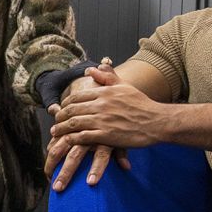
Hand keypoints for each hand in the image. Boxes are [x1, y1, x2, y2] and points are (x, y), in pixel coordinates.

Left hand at [45, 62, 132, 191]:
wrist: (157, 121)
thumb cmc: (142, 104)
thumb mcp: (125, 86)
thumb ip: (107, 77)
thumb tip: (92, 69)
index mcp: (104, 92)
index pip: (77, 96)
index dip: (65, 103)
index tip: (62, 109)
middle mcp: (101, 104)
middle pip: (71, 109)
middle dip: (59, 116)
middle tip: (54, 121)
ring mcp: (102, 120)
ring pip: (73, 123)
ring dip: (61, 129)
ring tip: (55, 133)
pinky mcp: (105, 135)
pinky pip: (82, 137)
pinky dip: (71, 139)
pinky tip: (66, 142)